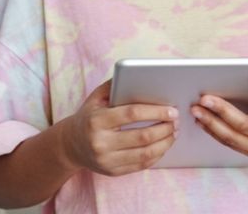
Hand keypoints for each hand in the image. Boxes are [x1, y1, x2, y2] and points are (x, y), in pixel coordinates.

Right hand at [60, 79, 179, 175]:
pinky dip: (157, 155)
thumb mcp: (96, 98)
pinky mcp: (113, 172)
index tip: (172, 110)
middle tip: (177, 121)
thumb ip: (115, 85)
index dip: (155, 112)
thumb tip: (141, 75)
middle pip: (143, 136)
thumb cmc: (88, 117)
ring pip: (145, 154)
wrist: (70, 145)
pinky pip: (141, 165)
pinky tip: (164, 145)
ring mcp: (107, 160)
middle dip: (165, 128)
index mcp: (96, 120)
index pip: (132, 114)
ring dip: (165, 143)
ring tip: (174, 132)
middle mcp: (100, 143)